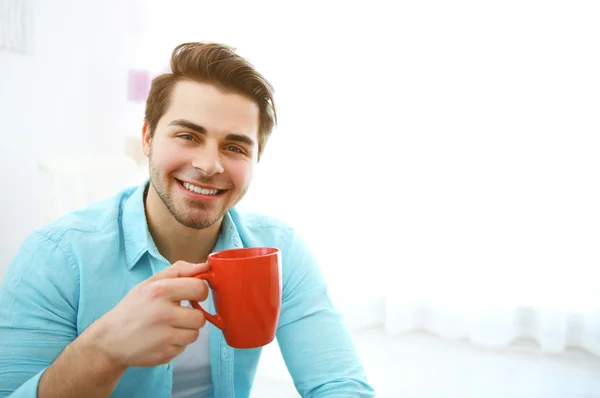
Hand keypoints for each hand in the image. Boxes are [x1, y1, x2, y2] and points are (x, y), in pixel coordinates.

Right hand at [81, 261, 208, 367]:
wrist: (109, 339)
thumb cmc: (134, 307)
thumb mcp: (151, 282)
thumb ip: (179, 271)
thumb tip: (205, 266)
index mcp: (159, 291)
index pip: (200, 288)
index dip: (200, 292)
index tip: (193, 295)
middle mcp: (162, 314)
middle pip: (200, 317)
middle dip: (193, 315)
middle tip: (179, 313)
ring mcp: (163, 337)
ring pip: (195, 334)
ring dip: (186, 331)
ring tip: (168, 327)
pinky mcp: (164, 354)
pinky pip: (184, 348)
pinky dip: (176, 344)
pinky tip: (161, 339)